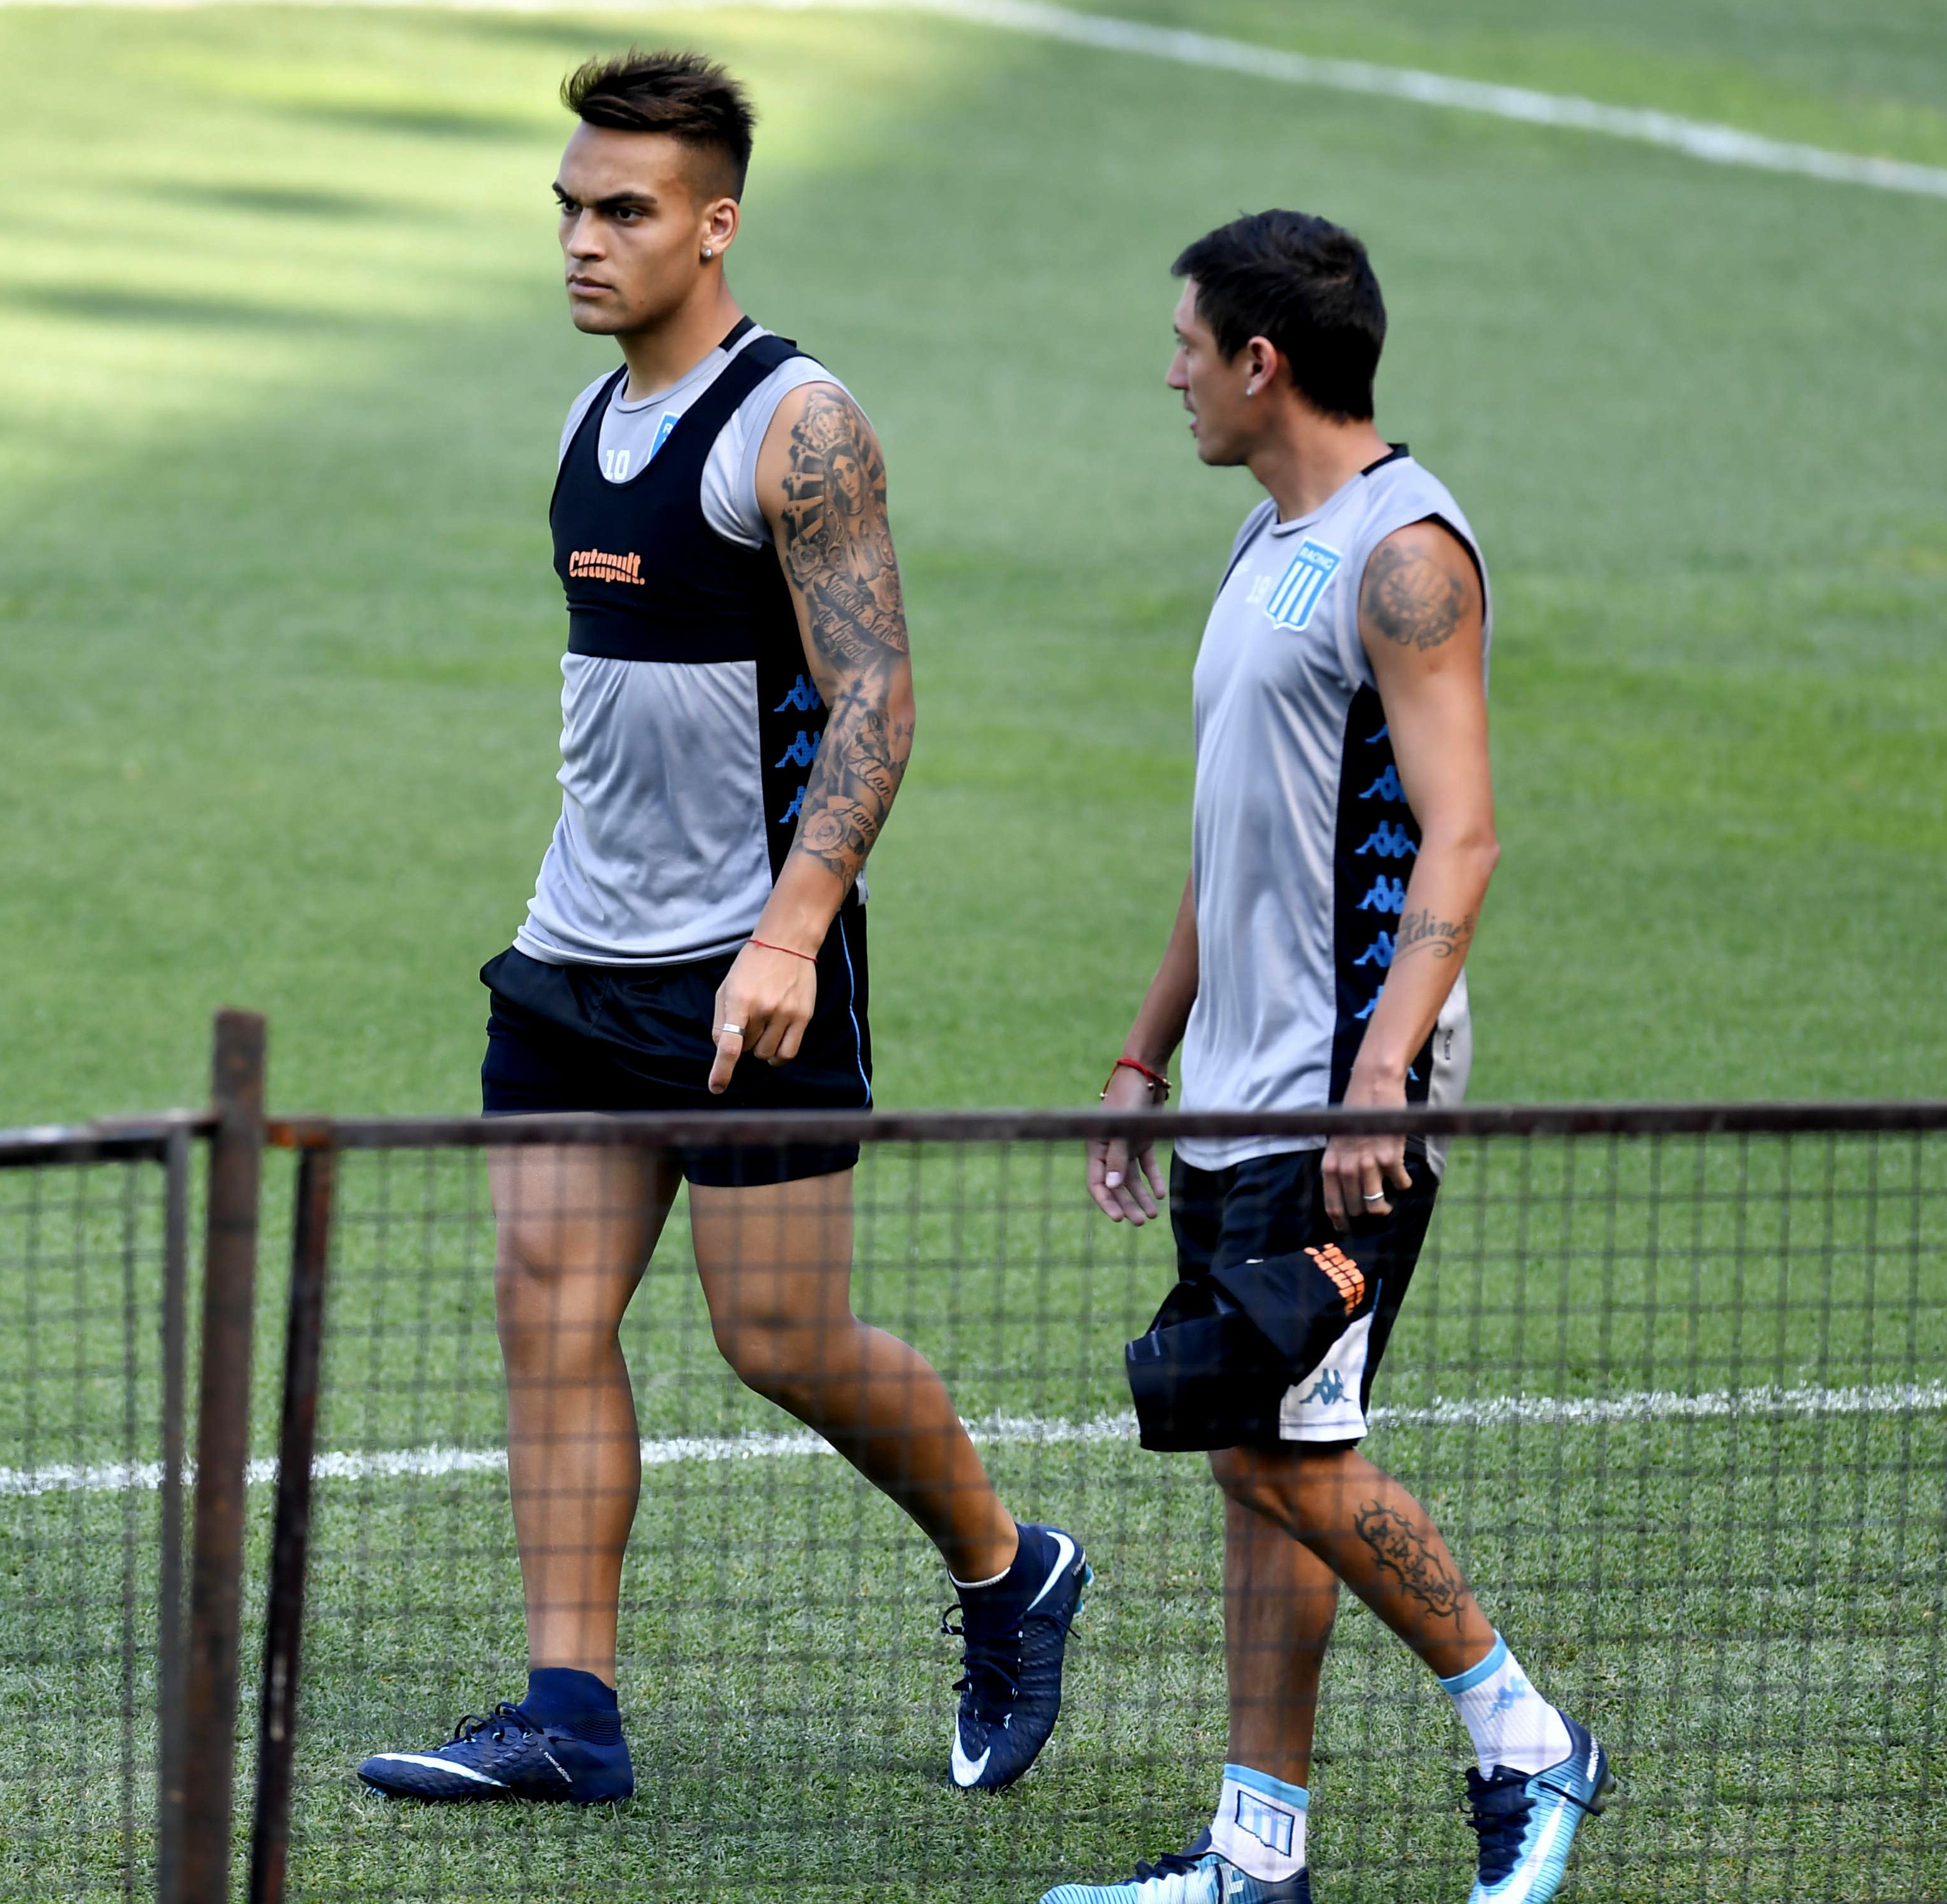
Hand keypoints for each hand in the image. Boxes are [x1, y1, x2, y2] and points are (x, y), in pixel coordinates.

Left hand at [708, 943, 818, 1093]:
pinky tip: (775, 1045)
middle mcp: (764, 1009)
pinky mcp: (803, 1017)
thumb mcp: (726, 987)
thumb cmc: (751, 965)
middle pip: (747, 1048)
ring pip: (766, 1054)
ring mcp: (786, 1014)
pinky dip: (778, 1056)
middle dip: (744, 1040)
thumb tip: (722, 1048)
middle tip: (749, 1019)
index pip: (730, 1044)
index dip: (722, 1070)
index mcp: (740, 1000)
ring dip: (760, 1046)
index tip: (716, 1087)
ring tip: (764, 1025)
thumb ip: (719, 1019)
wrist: (787, 943)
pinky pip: (789, 1053)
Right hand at [1087, 1065, 1166, 1224]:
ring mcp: (1125, 1146)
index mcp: (1096, 1147)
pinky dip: (1154, 1180)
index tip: (1119, 1218)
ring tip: (1153, 1215)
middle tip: (1140, 1223)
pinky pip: (1146, 1166)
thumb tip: (1112, 1187)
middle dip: (1127, 1204)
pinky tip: (1162, 1195)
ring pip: (1132, 1179)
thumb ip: (1117, 1158)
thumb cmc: (1129, 1098)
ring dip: (1141, 1197)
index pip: (1096, 1183)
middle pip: (1116, 1185)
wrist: (1146, 1073)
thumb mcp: (1122, 1130)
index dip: (1106, 1202)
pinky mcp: (1141, 1140)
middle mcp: (1109, 1149)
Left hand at [1320, 1067, 1413, 1228]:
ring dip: (1385, 1207)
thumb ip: (1341, 1164)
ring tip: (1389, 1203)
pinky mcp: (1391, 1157)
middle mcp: (1346, 1167)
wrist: (1374, 1086)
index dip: (1341, 1222)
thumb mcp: (1338, 1140)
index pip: (1332, 1205)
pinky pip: (1400, 1184)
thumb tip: (1348, 1192)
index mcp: (1330, 1164)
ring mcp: (1369, 1163)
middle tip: (1376, 1209)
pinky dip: (1403, 1184)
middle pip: (1357, 1208)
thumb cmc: (1356, 1112)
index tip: (1348, 1231)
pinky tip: (1403, 1178)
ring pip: (1377, 1205)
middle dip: (1367, 1213)